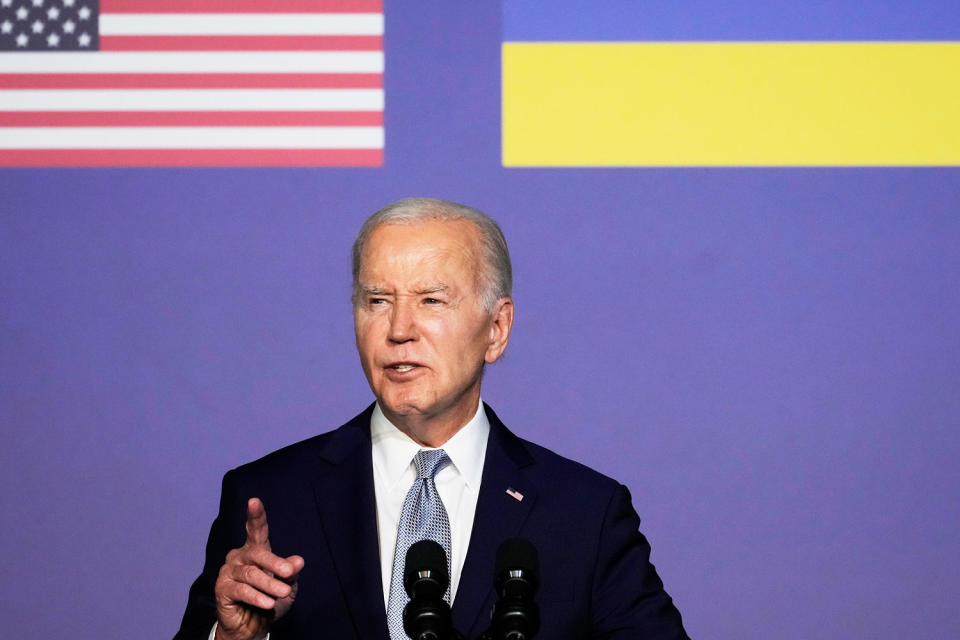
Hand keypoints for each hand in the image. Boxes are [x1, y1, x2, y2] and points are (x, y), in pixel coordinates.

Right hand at [214, 498, 304, 639]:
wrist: (253, 628)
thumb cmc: (270, 601)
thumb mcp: (287, 586)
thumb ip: (291, 572)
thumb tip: (298, 561)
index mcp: (255, 551)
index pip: (255, 530)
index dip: (255, 516)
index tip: (254, 501)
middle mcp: (239, 557)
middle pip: (257, 554)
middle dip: (275, 563)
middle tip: (289, 572)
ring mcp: (228, 572)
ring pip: (251, 574)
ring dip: (269, 584)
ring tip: (283, 593)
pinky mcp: (222, 589)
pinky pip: (241, 590)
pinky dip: (257, 596)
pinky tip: (268, 603)